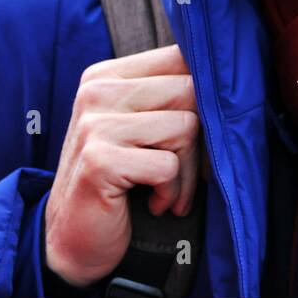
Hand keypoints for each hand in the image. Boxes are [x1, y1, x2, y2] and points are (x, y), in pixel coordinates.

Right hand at [44, 44, 200, 287]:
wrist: (74, 240)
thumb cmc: (118, 181)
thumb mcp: (139, 129)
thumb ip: (168, 97)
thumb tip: (223, 73)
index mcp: (105, 76)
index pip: (179, 57)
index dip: (205, 93)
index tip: (199, 129)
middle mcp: (96, 92)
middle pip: (189, 90)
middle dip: (199, 138)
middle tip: (183, 170)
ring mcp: (94, 125)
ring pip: (185, 127)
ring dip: (185, 171)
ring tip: (166, 189)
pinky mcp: (99, 160)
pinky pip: (168, 166)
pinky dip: (171, 192)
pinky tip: (153, 203)